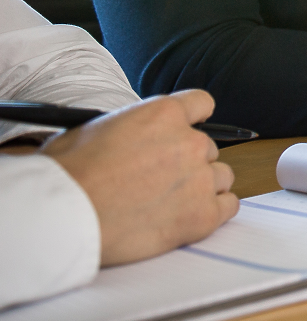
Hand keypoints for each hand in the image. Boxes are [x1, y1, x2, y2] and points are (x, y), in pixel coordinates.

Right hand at [41, 91, 237, 265]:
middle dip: (188, 162)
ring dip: (202, 187)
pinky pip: (228, 206)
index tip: (185, 132)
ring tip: (168, 202)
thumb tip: (137, 134)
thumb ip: (131, 126)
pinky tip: (188, 216)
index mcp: (164, 114)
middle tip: (159, 180)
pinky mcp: (203, 215)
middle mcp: (190, 142)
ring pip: (221, 177)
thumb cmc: (68, 175)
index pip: (202, 104)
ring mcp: (200, 179)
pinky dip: (213, 211)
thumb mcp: (95, 129)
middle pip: (207, 148)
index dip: (193, 119)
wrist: (63, 217)